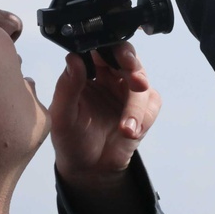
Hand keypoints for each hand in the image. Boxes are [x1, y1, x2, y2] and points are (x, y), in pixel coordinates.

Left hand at [50, 43, 160, 189]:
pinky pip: (152, 104)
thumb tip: (74, 58)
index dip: (108, 45)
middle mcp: (110, 76)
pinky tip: (131, 132)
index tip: (113, 53)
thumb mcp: (62, 116)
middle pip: (127, 56)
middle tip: (136, 80)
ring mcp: (128, 91)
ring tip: (126, 129)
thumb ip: (67, 87)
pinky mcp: (143, 109)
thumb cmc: (70, 138)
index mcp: (89, 70)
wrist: (89, 169)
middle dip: (133, 66)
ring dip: (136, 106)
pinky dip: (144, 117)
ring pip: (142, 82)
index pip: (100, 47)